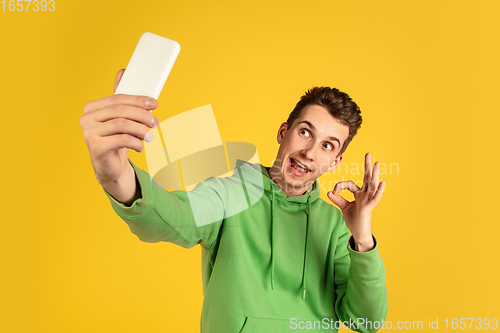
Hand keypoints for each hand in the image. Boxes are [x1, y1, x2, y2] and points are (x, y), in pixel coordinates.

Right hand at [79, 69, 158, 202]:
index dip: (138, 100)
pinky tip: (139, 146)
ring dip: (141, 130)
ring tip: (150, 136)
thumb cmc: (116, 139)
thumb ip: (122, 99)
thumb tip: (123, 72)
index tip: (154, 104)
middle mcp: (87, 118)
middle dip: (142, 114)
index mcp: (92, 107)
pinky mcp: (95, 147)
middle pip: (120, 110)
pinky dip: (136, 142)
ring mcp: (89, 133)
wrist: (110, 166)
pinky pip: (122, 139)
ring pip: (122, 124)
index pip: (118, 98)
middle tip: (155, 122)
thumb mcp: (121, 118)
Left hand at [327, 153, 384, 251]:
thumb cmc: (353, 219)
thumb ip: (337, 199)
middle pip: (366, 178)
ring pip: (372, 185)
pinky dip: (379, 191)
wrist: (358, 233)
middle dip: (366, 166)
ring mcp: (368, 200)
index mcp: (358, 194)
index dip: (340, 186)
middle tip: (368, 154)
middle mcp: (364, 195)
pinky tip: (382, 183)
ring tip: (377, 163)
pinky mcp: (369, 208)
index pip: (349, 184)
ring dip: (374, 174)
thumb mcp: (343, 207)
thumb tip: (329, 192)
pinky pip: (375, 198)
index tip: (333, 191)